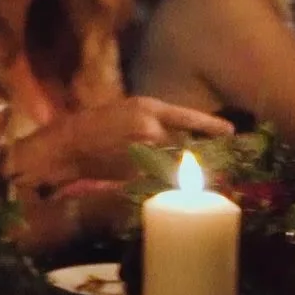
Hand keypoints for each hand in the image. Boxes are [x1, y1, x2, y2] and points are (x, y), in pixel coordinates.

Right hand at [57, 97, 231, 179]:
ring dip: (174, 174)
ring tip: (166, 178)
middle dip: (187, 159)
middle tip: (191, 166)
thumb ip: (152, 126)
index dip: (210, 126)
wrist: (63, 147)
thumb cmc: (91, 128)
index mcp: (147, 108)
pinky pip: (157, 182)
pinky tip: (148, 185)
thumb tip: (183, 144)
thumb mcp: (124, 115)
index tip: (231, 132)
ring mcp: (143, 151)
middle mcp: (150, 128)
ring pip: (173, 166)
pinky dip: (157, 186)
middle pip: (184, 147)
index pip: (187, 117)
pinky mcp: (136, 173)